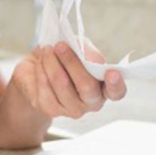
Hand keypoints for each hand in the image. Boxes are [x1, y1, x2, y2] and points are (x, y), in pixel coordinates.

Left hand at [11, 38, 126, 119]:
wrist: (39, 72)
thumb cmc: (67, 59)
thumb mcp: (79, 49)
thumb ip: (86, 51)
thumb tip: (87, 57)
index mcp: (105, 87)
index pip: (116, 92)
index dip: (115, 84)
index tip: (112, 73)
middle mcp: (92, 102)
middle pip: (86, 86)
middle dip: (71, 61)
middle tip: (59, 45)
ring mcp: (72, 109)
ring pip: (61, 83)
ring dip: (51, 62)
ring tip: (47, 49)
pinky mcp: (52, 109)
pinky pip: (44, 86)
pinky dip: (41, 68)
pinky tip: (40, 61)